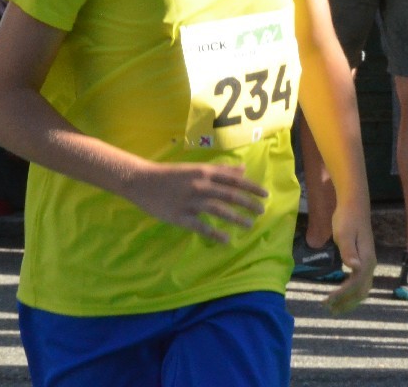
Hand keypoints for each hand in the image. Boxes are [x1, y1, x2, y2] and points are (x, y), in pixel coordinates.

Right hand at [123, 162, 266, 243]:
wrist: (142, 181)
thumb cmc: (171, 174)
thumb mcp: (196, 168)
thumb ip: (220, 170)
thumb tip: (243, 169)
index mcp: (205, 172)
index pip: (234, 180)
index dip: (252, 187)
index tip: (265, 195)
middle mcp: (200, 185)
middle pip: (230, 195)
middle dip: (249, 204)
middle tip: (261, 212)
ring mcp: (190, 202)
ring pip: (219, 211)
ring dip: (236, 218)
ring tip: (249, 225)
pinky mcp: (180, 216)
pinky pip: (201, 227)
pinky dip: (215, 234)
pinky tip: (225, 239)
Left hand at [323, 207, 375, 314]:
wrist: (354, 205)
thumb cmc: (347, 218)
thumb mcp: (344, 234)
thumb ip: (348, 251)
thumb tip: (354, 267)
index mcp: (367, 260)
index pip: (355, 284)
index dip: (341, 295)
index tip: (327, 301)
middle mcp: (370, 264)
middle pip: (361, 291)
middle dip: (346, 303)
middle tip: (329, 309)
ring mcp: (368, 263)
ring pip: (362, 289)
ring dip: (349, 300)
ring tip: (334, 307)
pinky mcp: (364, 261)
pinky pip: (360, 283)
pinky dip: (351, 292)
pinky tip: (341, 294)